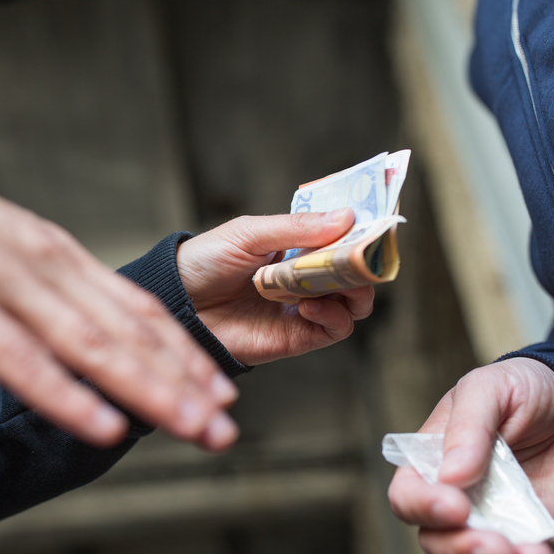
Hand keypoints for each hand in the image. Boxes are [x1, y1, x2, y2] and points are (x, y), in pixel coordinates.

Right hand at [0, 155, 239, 451]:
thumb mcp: (9, 246)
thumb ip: (49, 284)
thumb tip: (85, 324)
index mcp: (61, 257)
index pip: (140, 311)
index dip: (185, 353)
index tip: (223, 389)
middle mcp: (48, 269)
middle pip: (131, 335)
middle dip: (185, 385)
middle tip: (228, 428)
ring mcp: (6, 284)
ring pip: (95, 348)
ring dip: (152, 393)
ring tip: (197, 428)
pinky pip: (22, 360)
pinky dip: (68, 397)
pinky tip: (106, 427)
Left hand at [176, 208, 373, 365]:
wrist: (178, 305)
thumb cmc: (206, 262)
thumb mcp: (250, 234)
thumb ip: (297, 228)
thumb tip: (347, 216)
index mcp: (297, 246)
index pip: (343, 238)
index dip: (362, 231)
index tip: (374, 223)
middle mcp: (306, 277)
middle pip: (357, 271)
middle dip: (365, 262)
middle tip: (360, 255)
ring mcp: (305, 307)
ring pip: (355, 302)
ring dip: (355, 289)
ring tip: (337, 281)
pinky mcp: (298, 336)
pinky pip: (336, 329)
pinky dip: (334, 316)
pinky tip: (309, 304)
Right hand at [387, 358, 553, 553]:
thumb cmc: (521, 387)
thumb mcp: (489, 389)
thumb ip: (468, 428)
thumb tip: (452, 476)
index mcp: (432, 464)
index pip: (408, 497)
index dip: (423, 507)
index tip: (455, 505)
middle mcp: (457, 501)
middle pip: (439, 544)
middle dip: (464, 551)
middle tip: (496, 547)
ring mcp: (494, 524)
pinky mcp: (534, 538)